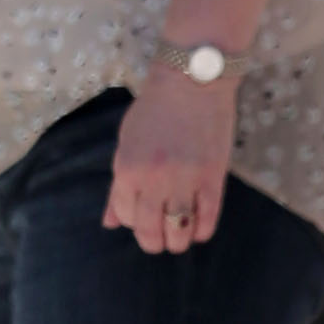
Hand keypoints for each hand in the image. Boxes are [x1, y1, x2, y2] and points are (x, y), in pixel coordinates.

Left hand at [105, 69, 237, 254]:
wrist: (191, 81)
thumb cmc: (154, 109)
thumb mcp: (125, 144)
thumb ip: (118, 185)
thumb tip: (110, 222)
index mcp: (127, 169)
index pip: (125, 215)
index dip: (132, 223)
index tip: (141, 220)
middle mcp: (152, 180)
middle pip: (150, 229)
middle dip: (153, 242)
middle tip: (159, 240)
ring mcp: (184, 180)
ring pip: (178, 230)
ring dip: (178, 241)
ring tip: (179, 239)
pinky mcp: (213, 178)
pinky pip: (207, 218)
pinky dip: (202, 230)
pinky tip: (199, 229)